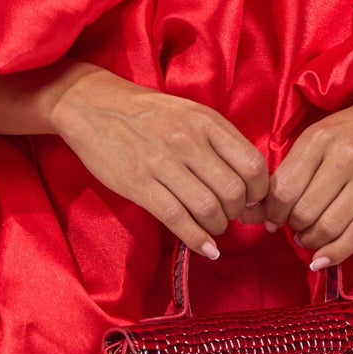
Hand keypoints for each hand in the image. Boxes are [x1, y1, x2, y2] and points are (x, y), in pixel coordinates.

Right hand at [45, 66, 270, 259]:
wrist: (93, 105)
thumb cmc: (147, 113)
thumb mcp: (190, 114)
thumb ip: (219, 142)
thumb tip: (248, 185)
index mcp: (207, 121)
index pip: (252, 164)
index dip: (259, 192)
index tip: (251, 202)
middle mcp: (188, 140)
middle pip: (234, 191)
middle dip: (237, 213)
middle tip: (229, 216)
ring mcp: (162, 162)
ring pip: (208, 208)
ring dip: (217, 227)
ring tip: (212, 228)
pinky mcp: (139, 183)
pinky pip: (177, 219)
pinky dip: (197, 240)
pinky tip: (205, 248)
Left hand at [269, 85, 352, 267]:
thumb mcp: (323, 134)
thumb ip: (295, 166)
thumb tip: (264, 208)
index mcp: (320, 138)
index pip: (283, 189)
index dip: (272, 213)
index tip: (272, 220)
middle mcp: (345, 155)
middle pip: (304, 211)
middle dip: (293, 227)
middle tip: (295, 228)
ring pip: (328, 226)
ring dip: (312, 240)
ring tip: (310, 238)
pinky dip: (335, 254)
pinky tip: (322, 260)